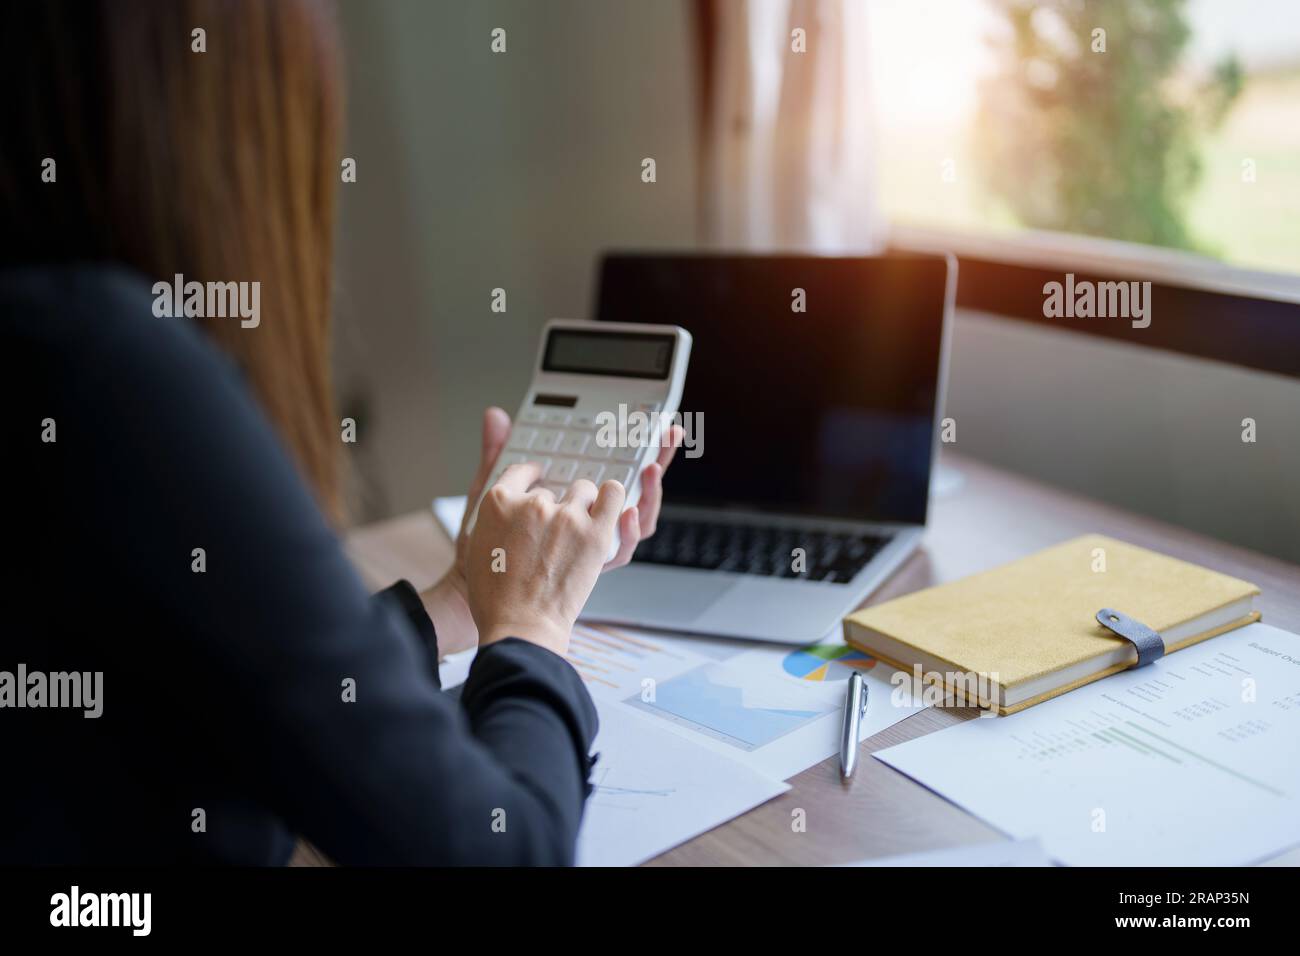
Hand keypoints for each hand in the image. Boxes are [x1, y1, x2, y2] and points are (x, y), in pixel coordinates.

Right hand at [421, 407, 682, 654]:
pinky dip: (618, 500)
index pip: (522, 472)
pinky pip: (614, 499)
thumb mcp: (475, 523)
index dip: (532, 481)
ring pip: (586, 489)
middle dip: (558, 504)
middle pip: (556, 486)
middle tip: (555, 529)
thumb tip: (495, 413)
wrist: (515, 626)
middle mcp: (534, 504)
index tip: (536, 492)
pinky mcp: (596, 535)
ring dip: (587, 502)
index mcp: (498, 500)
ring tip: (580, 523)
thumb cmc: (493, 585)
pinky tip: (615, 505)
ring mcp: (566, 518)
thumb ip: (489, 459)